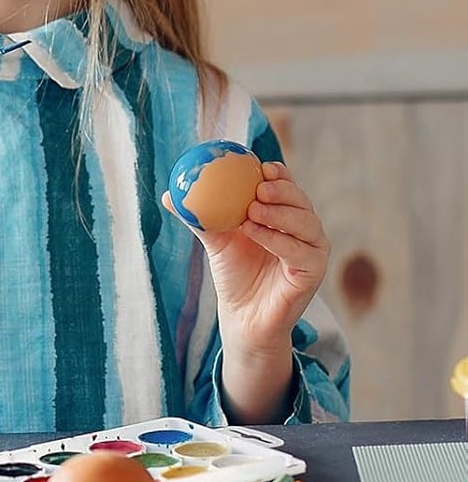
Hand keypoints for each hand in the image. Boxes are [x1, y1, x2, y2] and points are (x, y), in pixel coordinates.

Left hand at [162, 160, 329, 357]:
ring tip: (252, 210)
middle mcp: (303, 232)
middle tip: (259, 188)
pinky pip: (301, 253)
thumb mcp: (215, 240)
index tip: (262, 166)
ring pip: (306, 224)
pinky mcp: (312, 274)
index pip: (288, 188)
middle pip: (302, 202)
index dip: (280, 174)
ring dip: (280, 214)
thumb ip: (198, 216)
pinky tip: (254, 232)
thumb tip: (168, 194)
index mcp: (284, 217)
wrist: (241, 315)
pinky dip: (278, 240)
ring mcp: (312, 253)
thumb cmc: (233, 273)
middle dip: (284, 190)